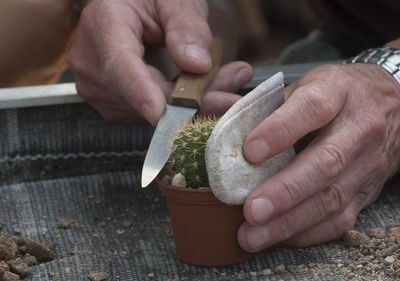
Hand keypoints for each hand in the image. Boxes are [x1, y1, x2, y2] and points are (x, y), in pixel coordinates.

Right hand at [68, 0, 251, 123]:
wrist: (129, 9)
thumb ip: (186, 24)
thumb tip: (196, 64)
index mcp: (102, 25)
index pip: (119, 66)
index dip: (142, 92)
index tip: (163, 113)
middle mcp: (92, 63)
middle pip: (143, 96)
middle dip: (192, 99)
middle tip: (232, 86)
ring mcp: (101, 89)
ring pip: (152, 111)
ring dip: (192, 102)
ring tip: (221, 80)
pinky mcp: (115, 104)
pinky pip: (152, 115)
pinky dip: (181, 106)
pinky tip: (201, 89)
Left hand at [238, 62, 399, 251]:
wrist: (388, 105)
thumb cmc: (333, 96)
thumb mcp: (302, 85)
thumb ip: (259, 103)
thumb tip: (216, 120)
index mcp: (337, 91)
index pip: (312, 108)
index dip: (280, 130)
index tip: (250, 152)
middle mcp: (358, 127)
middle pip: (325, 162)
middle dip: (285, 191)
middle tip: (251, 210)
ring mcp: (367, 163)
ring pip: (332, 198)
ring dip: (289, 221)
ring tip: (253, 235)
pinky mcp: (367, 191)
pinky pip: (340, 219)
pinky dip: (306, 232)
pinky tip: (278, 236)